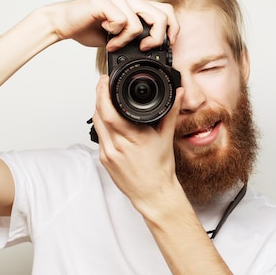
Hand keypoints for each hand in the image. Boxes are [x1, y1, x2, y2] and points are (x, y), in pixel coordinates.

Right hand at [42, 0, 179, 50]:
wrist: (64, 22)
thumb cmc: (89, 28)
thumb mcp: (119, 37)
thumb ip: (135, 39)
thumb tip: (152, 52)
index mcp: (136, 6)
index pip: (166, 11)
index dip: (173, 29)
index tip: (167, 46)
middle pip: (160, 16)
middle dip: (155, 39)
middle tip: (143, 48)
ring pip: (138, 23)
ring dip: (126, 41)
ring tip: (114, 44)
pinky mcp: (103, 2)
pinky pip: (121, 21)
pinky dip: (115, 35)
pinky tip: (106, 36)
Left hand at [91, 75, 184, 211]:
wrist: (153, 193)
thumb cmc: (160, 169)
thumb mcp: (167, 137)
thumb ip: (171, 112)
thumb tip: (179, 93)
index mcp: (133, 137)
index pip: (110, 111)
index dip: (103, 93)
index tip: (105, 81)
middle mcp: (117, 146)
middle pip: (98, 114)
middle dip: (98, 96)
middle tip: (103, 85)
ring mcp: (108, 153)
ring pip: (96, 124)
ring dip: (98, 109)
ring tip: (104, 99)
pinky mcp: (104, 160)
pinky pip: (99, 137)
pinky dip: (102, 126)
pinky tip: (109, 121)